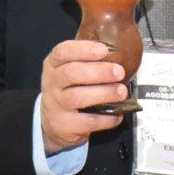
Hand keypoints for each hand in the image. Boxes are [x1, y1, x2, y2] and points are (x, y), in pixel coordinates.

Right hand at [39, 38, 127, 153]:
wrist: (54, 123)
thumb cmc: (67, 91)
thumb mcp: (69, 71)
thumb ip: (87, 61)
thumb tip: (119, 54)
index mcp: (53, 65)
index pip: (62, 52)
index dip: (83, 49)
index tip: (103, 50)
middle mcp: (52, 84)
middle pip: (71, 74)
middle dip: (99, 71)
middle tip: (119, 72)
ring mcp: (56, 105)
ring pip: (78, 97)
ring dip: (104, 93)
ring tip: (121, 92)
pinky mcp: (65, 125)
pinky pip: (88, 120)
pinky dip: (106, 117)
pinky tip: (118, 113)